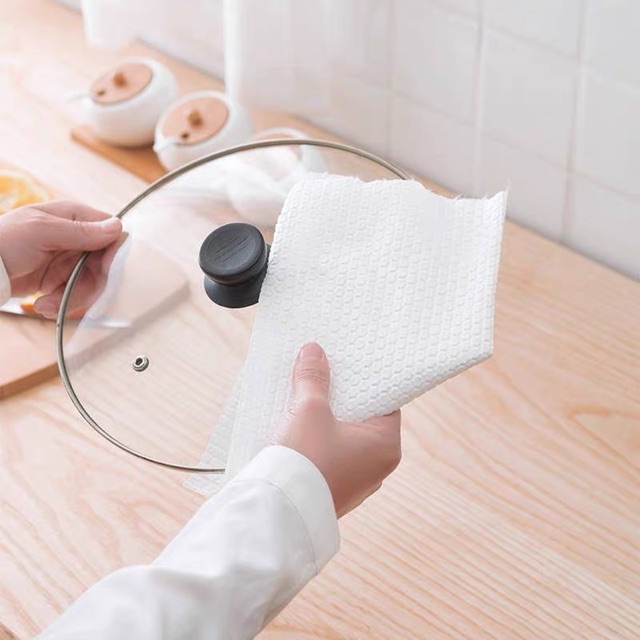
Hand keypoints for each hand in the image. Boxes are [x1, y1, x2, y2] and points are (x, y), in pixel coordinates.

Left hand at [0, 201, 122, 317]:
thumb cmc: (3, 241)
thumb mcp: (41, 231)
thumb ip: (80, 231)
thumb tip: (118, 227)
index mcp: (74, 217)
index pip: (112, 234)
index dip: (114, 254)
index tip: (105, 272)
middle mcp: (77, 238)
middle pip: (105, 265)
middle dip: (89, 286)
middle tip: (69, 298)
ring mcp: (70, 259)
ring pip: (92, 284)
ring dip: (71, 298)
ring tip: (45, 305)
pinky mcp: (61, 279)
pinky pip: (77, 294)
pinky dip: (61, 303)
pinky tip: (41, 304)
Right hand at [276, 343, 401, 517]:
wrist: (278, 514)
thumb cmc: (304, 460)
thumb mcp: (309, 410)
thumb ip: (313, 378)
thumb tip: (314, 351)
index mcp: (386, 445)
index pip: (385, 402)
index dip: (367, 381)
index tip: (351, 365)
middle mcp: (377, 466)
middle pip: (364, 419)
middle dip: (343, 398)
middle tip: (326, 374)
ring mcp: (356, 481)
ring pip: (345, 438)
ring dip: (328, 419)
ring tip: (308, 395)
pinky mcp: (334, 490)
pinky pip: (331, 456)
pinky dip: (319, 440)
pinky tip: (299, 425)